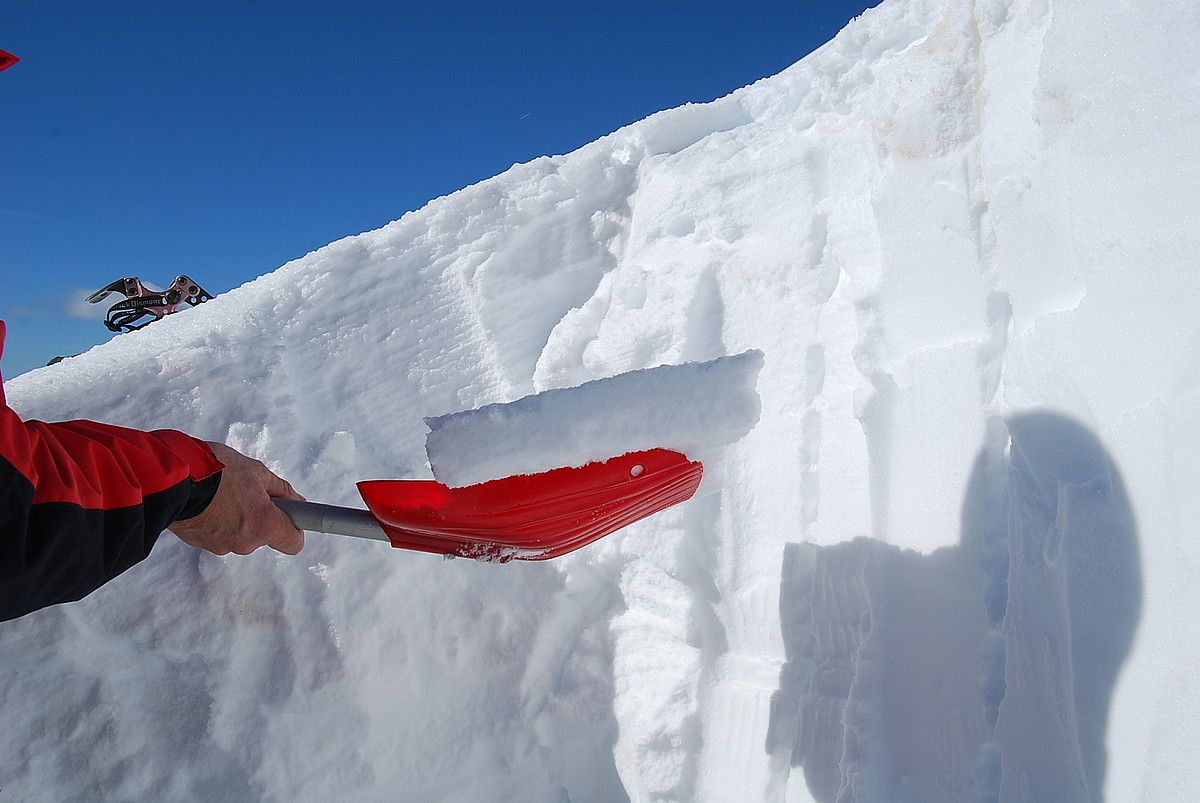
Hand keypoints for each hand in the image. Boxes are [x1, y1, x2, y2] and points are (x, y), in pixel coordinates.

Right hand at [170, 442, 305, 555]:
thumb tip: (297, 501)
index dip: (294, 527)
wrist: (168, 480)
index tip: (289, 513)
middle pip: (263, 534)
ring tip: (222, 491)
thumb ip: (280, 490)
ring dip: (236, 516)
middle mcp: (244, 542)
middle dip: (260, 514)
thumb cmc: (214, 471)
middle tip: (248, 490)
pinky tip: (207, 499)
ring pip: (239, 532)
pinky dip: (216, 519)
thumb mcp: (255, 471)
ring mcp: (220, 545)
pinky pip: (218, 532)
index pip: (294, 543)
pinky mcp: (199, 543)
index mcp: (263, 525)